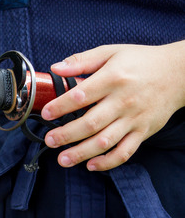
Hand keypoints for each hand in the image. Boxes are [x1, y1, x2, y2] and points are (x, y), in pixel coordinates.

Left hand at [41, 41, 184, 170]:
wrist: (179, 73)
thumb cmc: (141, 61)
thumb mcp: (111, 52)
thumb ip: (82, 61)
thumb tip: (56, 69)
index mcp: (112, 78)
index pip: (81, 95)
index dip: (61, 106)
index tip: (46, 113)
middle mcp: (123, 101)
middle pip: (90, 123)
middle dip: (66, 135)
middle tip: (49, 140)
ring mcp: (134, 119)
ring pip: (105, 141)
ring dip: (82, 153)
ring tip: (63, 159)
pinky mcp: (143, 131)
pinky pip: (125, 151)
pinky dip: (108, 161)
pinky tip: (91, 164)